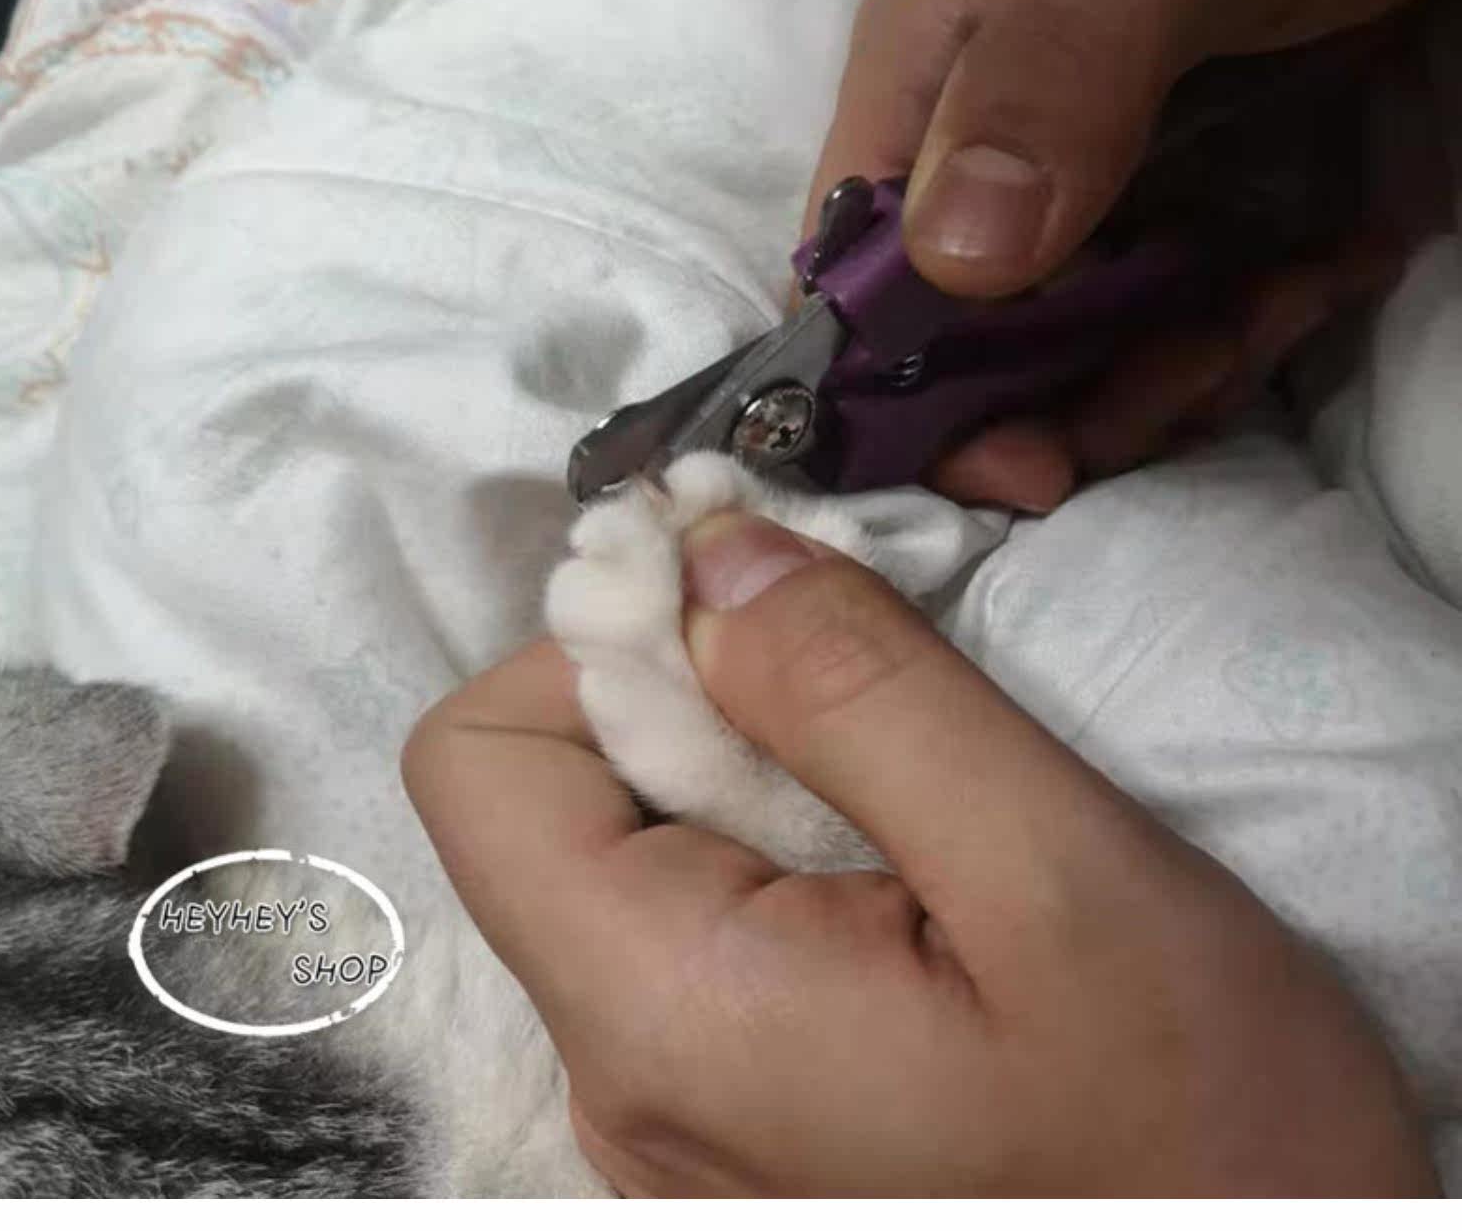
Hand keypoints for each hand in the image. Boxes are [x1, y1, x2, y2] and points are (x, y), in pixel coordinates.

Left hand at [404, 513, 1435, 1195]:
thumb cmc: (1201, 1128)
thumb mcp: (1055, 876)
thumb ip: (857, 692)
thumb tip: (705, 553)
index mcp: (656, 1011)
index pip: (479, 759)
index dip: (592, 642)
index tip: (746, 601)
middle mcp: (620, 1074)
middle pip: (554, 794)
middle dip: (689, 683)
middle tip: (861, 660)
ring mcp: (673, 1106)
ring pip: (630, 847)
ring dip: (744, 754)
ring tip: (903, 759)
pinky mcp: (739, 1106)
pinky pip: (695, 919)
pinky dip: (774, 833)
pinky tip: (900, 846)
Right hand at [810, 0, 1461, 510]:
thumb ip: (1056, 76)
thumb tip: (953, 265)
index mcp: (920, 76)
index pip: (848, 277)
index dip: (905, 390)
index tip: (1025, 457)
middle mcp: (971, 149)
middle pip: (961, 347)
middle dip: (1073, 391)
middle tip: (1200, 363)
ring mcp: (1070, 191)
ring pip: (1067, 358)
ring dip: (1173, 370)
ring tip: (1286, 295)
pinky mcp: (1161, 214)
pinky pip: (1162, 330)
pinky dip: (1236, 337)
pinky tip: (1321, 271)